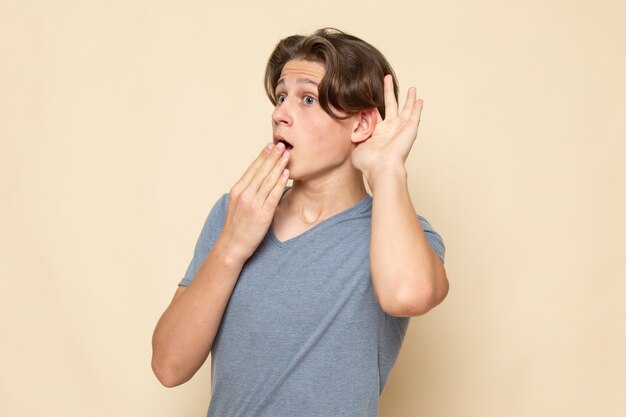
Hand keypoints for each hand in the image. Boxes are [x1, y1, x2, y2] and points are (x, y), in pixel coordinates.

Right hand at [219, 143, 289, 262]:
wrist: (232, 246)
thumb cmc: (237, 226)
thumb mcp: (237, 204)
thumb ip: (247, 191)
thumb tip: (258, 179)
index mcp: (237, 190)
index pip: (252, 168)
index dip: (262, 156)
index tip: (270, 145)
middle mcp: (244, 194)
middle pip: (261, 171)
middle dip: (272, 156)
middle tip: (282, 144)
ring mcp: (253, 204)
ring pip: (268, 180)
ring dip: (278, 165)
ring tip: (287, 154)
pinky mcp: (262, 214)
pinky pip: (273, 195)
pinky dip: (280, 182)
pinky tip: (286, 173)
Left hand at [351, 75, 422, 179]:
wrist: (382, 167)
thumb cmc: (368, 162)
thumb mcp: (355, 146)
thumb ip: (353, 136)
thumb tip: (346, 128)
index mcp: (377, 133)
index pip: (375, 113)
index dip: (372, 103)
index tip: (368, 93)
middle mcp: (390, 129)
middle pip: (390, 105)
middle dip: (389, 91)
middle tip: (387, 78)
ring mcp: (401, 128)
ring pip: (406, 109)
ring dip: (409, 98)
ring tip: (412, 88)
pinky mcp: (410, 128)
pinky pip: (415, 115)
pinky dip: (418, 108)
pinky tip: (420, 100)